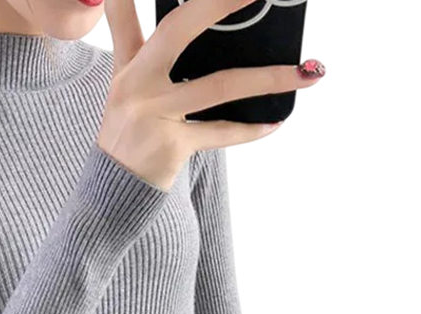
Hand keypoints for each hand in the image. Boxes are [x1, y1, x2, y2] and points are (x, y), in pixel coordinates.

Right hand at [99, 0, 324, 190]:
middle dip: (218, 4)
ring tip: (306, 71)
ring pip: (219, 86)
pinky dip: (250, 130)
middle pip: (178, 30)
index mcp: (127, 65)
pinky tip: (276, 121)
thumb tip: (159, 10)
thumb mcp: (124, 85)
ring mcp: (154, 115)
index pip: (122, 14)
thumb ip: (135, 42)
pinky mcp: (171, 145)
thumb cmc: (129, 132)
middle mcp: (136, 84)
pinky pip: (220, 133)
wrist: (115, 188)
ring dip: (268, 78)